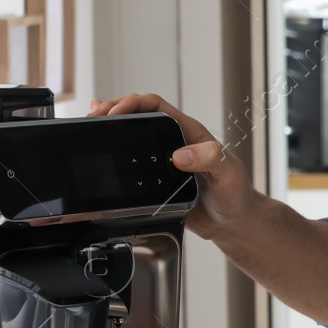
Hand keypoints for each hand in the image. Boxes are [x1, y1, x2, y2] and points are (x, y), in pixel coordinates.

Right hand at [88, 93, 259, 241]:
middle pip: (138, 114)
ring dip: (110, 125)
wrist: (232, 223)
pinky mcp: (155, 180)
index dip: (134, 103)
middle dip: (114, 108)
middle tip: (95, 114)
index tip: (116, 111)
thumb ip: (210, 159)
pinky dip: (115, 150)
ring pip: (132, 134)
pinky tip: (102, 145)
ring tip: (91, 121)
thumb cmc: (236, 194)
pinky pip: (131, 161)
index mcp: (189, 132)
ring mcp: (162, 160)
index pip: (156, 106)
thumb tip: (181, 155)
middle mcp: (173, 141)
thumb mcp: (228, 174)